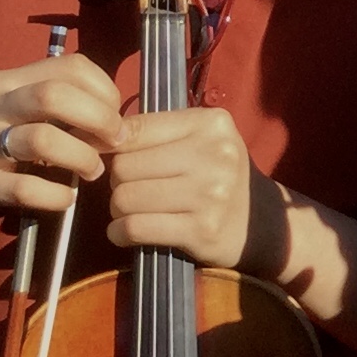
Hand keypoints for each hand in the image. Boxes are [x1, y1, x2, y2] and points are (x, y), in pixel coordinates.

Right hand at [0, 54, 126, 237]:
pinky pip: (23, 188)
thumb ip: (58, 111)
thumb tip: (117, 118)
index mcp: (7, 82)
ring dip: (81, 157)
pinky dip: (56, 196)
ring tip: (92, 172)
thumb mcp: (16, 120)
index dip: (105, 91)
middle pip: (56, 94)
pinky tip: (65, 199)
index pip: (70, 66)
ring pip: (42, 139)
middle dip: (99, 118)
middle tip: (114, 143)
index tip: (115, 118)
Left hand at [105, 106, 283, 273]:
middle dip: (117, 181)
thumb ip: (155, 133)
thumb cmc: (219, 176)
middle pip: (125, 166)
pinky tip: (125, 232)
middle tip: (131, 189)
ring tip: (133, 211)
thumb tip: (94, 136)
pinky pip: (136, 227)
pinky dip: (120, 232)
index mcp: (211, 123)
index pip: (136, 129)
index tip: (108, 157)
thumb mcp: (201, 141)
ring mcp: (210, 194)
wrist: (262, 223)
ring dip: (118, 209)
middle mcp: (215, 154)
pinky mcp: (201, 229)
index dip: (112, 145)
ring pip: (126, 198)